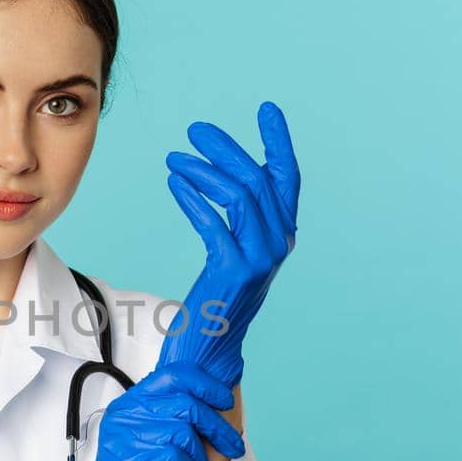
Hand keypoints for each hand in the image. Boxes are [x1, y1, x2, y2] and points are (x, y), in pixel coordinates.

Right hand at [76, 361, 247, 460]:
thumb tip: (213, 399)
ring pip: (183, 432)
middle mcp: (123, 418)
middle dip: (217, 428)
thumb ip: (173, 417)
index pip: (172, 376)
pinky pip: (175, 457)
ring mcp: (123, 440)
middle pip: (185, 404)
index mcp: (129, 406)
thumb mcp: (158, 444)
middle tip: (234, 447)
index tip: (225, 400)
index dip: (205, 385)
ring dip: (200, 459)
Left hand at [158, 100, 300, 387]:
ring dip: (203, 171)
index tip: (268, 109)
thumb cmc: (217, 301)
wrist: (209, 351)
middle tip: (196, 129)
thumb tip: (231, 176)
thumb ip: (243, 219)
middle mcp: (278, 244)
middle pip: (257, 180)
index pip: (287, 178)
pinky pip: (213, 223)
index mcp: (282, 236)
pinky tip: (174, 184)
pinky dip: (192, 198)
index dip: (279, 142)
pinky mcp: (234, 272)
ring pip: (238, 196)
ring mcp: (259, 259)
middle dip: (226, 149)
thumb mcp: (237, 252)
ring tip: (175, 158)